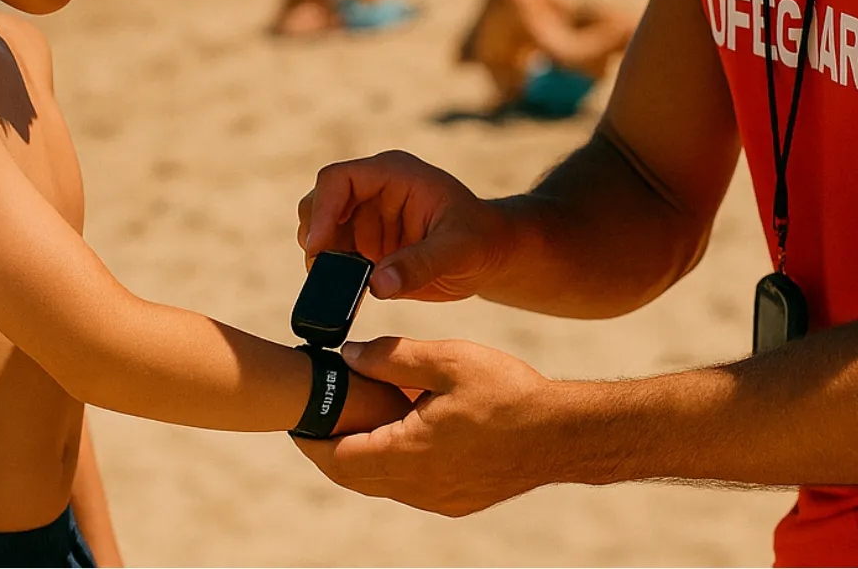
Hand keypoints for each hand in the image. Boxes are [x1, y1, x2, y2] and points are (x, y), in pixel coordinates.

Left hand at [292, 336, 562, 516]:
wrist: (562, 434)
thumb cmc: (509, 392)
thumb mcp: (448, 359)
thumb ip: (392, 357)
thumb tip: (348, 357)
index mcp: (410, 455)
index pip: (338, 459)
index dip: (310, 440)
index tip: (295, 419)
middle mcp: (419, 487)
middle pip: (353, 476)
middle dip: (329, 448)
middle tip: (315, 419)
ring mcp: (439, 499)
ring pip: (381, 484)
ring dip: (362, 455)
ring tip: (358, 417)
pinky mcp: (458, 500)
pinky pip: (409, 487)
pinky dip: (393, 462)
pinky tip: (404, 430)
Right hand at [297, 150, 513, 301]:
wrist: (491, 254)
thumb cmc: (480, 239)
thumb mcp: (457, 250)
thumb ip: (420, 265)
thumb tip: (378, 284)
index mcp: (393, 174)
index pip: (339, 179)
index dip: (323, 210)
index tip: (319, 248)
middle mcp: (373, 191)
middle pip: (319, 201)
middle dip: (314, 234)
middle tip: (320, 271)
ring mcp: (367, 217)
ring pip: (321, 230)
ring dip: (320, 257)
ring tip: (335, 285)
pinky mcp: (366, 245)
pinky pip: (335, 257)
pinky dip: (331, 274)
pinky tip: (345, 293)